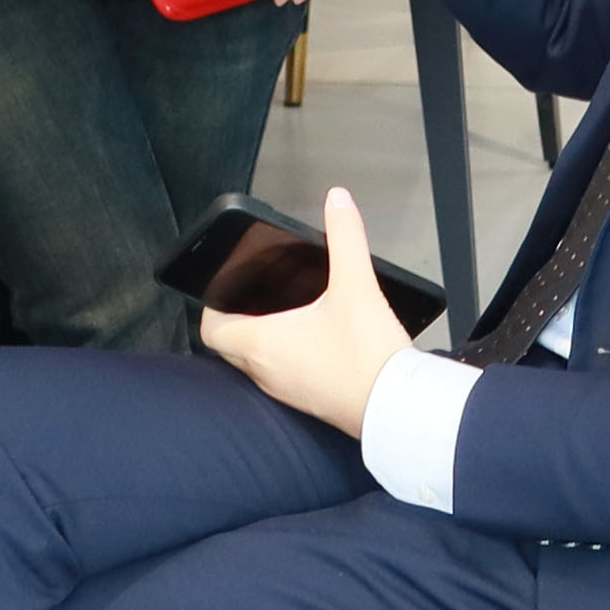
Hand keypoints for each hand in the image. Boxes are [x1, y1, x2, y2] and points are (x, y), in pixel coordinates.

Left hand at [196, 188, 413, 435]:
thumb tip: (338, 201)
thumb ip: (346, 237)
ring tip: (281, 316)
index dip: (212, 307)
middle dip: (235, 322)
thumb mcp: (356, 286)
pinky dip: (283, 359)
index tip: (224, 290)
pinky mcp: (306, 401)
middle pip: (229, 349)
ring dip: (258, 342)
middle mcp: (265, 372)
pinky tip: (311, 343)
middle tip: (251, 299)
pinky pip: (278, 378)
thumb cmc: (368, 357)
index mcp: (263, 344)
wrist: (396, 408)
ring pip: (252, 366)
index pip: (212, 330)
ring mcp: (284, 391)